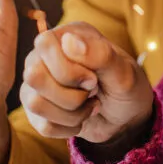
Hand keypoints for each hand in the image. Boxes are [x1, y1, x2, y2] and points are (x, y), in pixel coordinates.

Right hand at [21, 22, 153, 145]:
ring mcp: (38, 83)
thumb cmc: (127, 87)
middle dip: (71, 95)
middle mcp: (46, 56)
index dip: (68, 69)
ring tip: (90, 105)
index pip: (45, 45)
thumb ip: (100, 55)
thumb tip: (69, 40)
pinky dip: (69, 127)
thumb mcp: (123, 72)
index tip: (94, 79)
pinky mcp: (36, 110)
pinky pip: (41, 125)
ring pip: (34, 103)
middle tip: (93, 92)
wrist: (128, 118)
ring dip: (72, 114)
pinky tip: (82, 118)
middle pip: (34, 76)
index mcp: (68, 35)